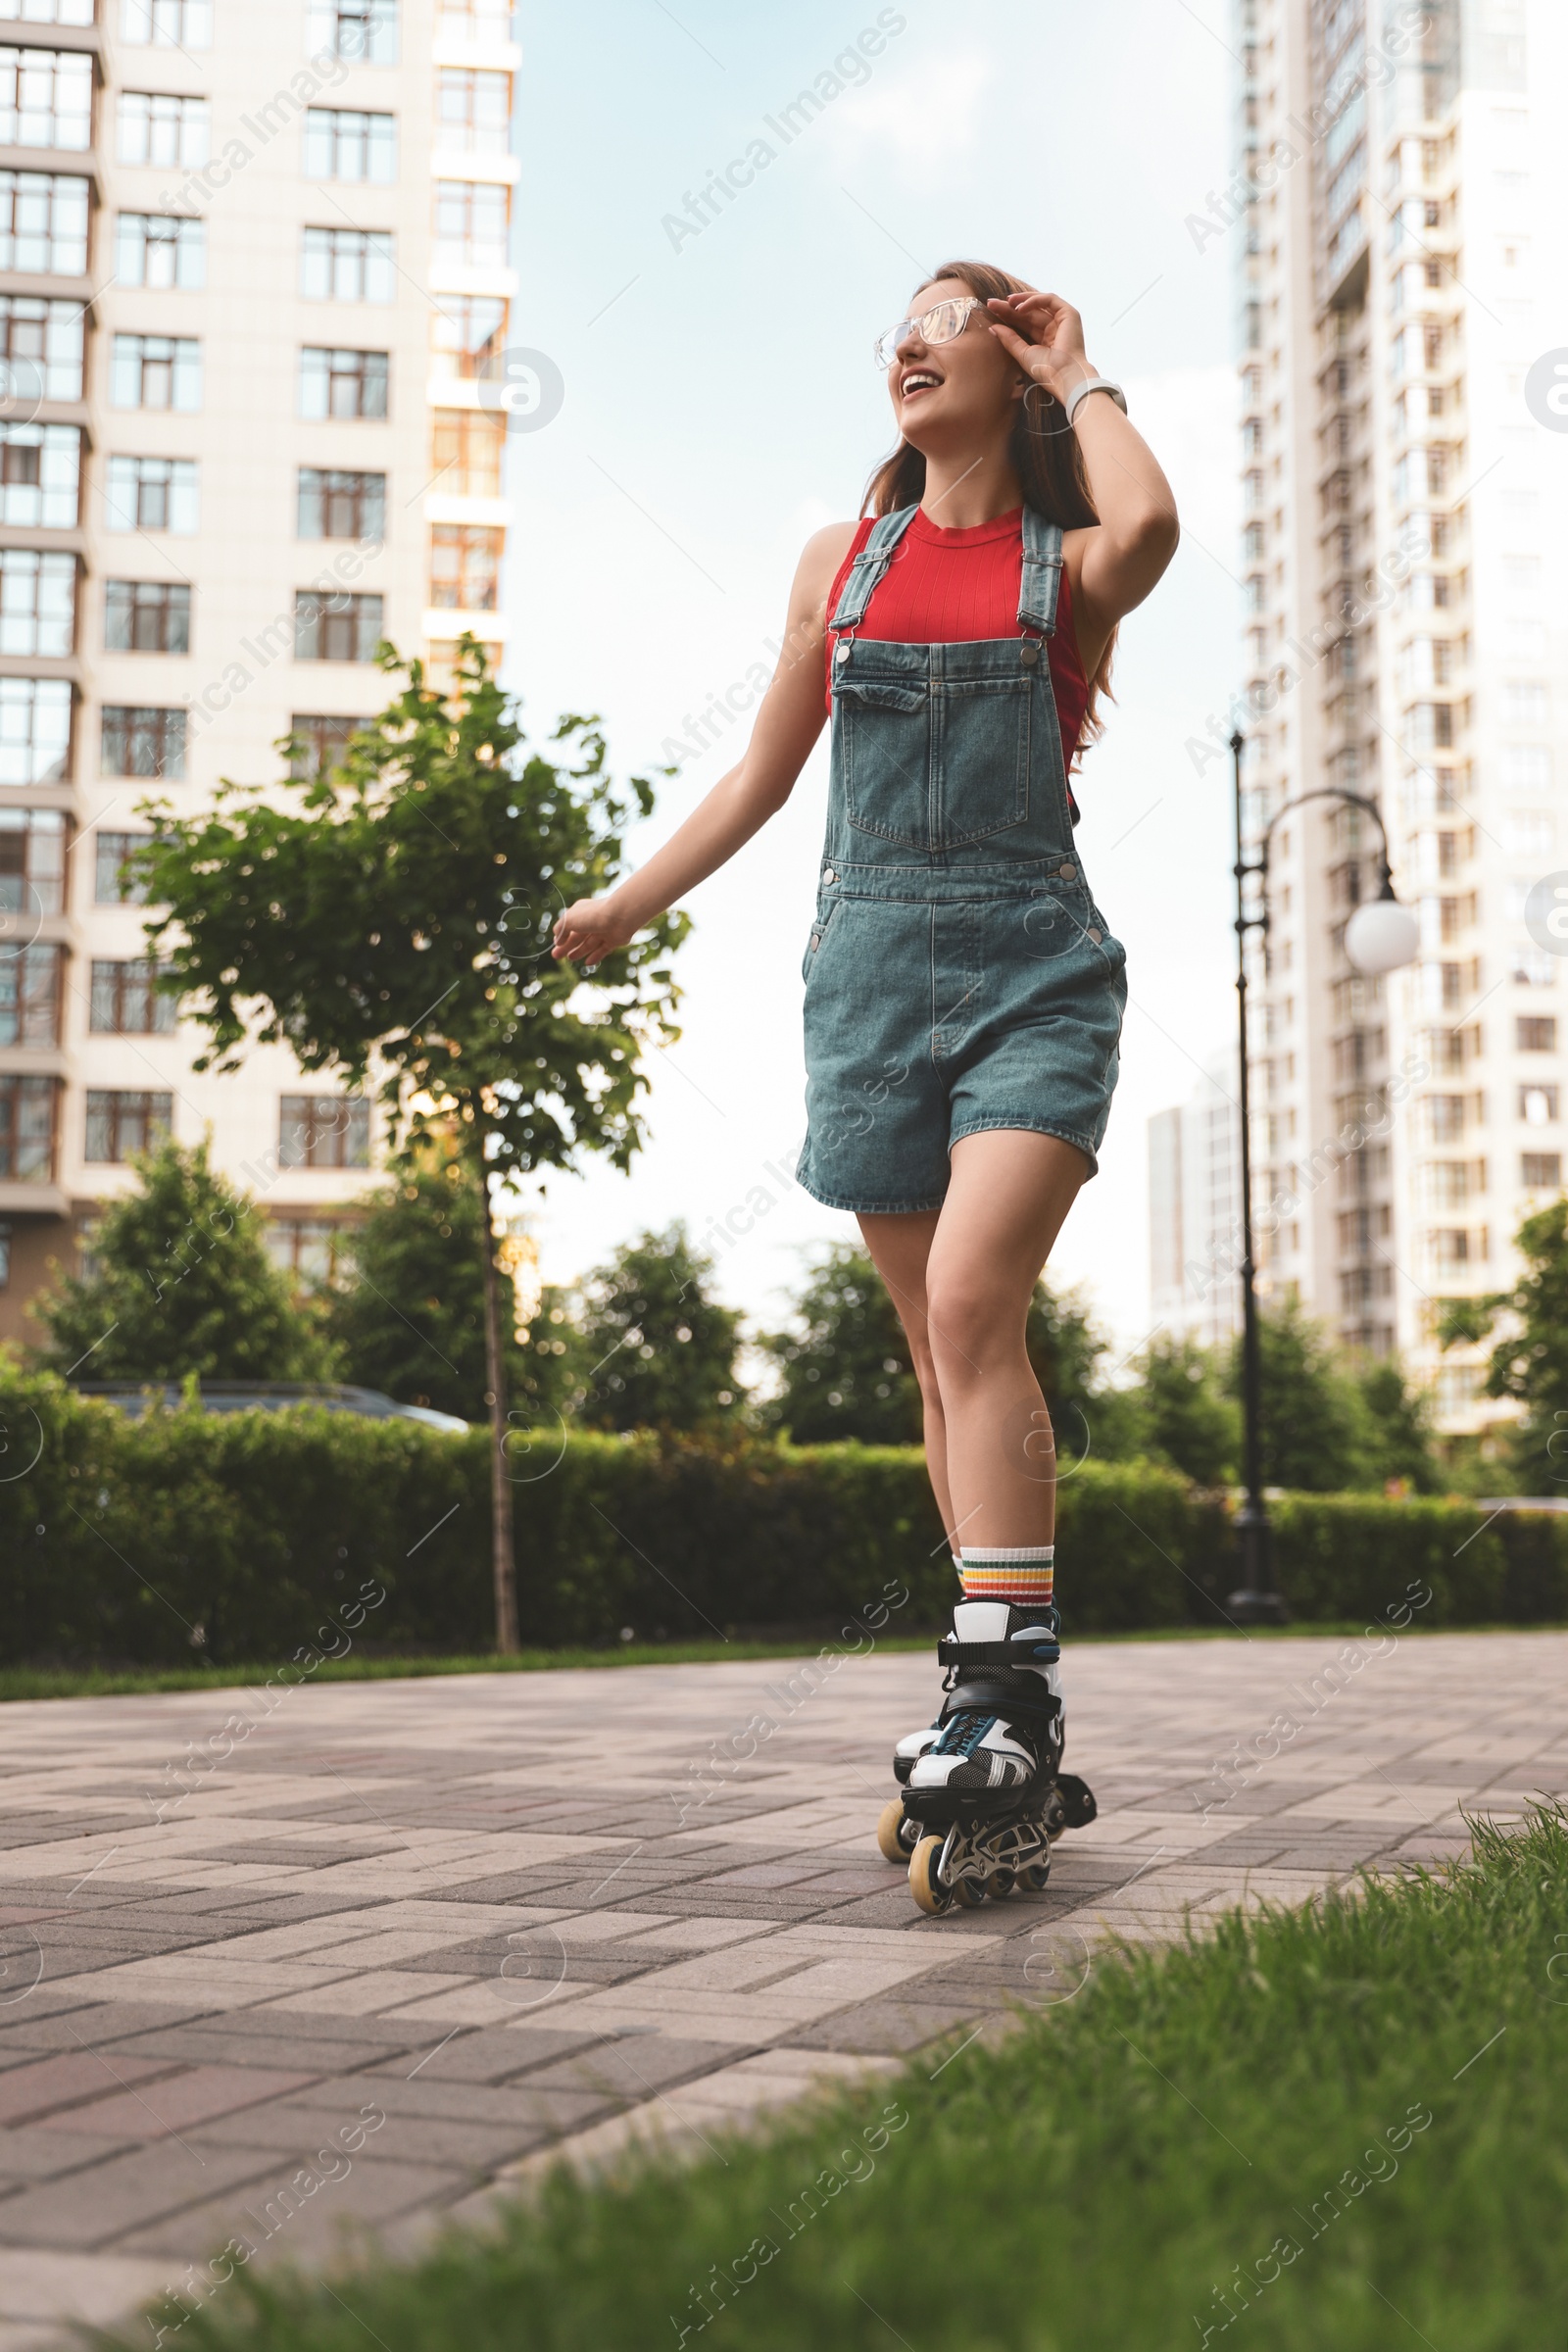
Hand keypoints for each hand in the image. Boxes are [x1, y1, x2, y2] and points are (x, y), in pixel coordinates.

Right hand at [552, 894, 637, 964]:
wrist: (620, 917)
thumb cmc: (592, 916)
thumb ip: (561, 930)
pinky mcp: (614, 940)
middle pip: (577, 936)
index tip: (556, 945)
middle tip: (556, 956)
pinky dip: (595, 956)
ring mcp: (604, 930)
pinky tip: (588, 963)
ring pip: (589, 944)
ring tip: (570, 958)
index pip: (569, 925)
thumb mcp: (569, 920)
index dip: (562, 935)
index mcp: (581, 912)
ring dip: (579, 951)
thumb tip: (557, 940)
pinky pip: (603, 950)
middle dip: (567, 946)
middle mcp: (593, 921)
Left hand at [986, 291, 1093, 407]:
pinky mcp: (1070, 314)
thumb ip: (1009, 340)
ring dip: (1021, 300)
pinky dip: (1034, 301)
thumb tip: (993, 328)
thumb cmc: (1046, 372)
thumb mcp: (1023, 354)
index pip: (1023, 323)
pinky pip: (1050, 300)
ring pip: (1039, 304)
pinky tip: (1019, 307)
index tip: (991, 311)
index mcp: (1044, 340)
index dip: (1008, 316)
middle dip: (1010, 307)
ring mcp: (1062, 321)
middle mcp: (1054, 329)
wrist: (1064, 376)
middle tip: (991, 303)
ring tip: (1004, 302)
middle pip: (1028, 313)